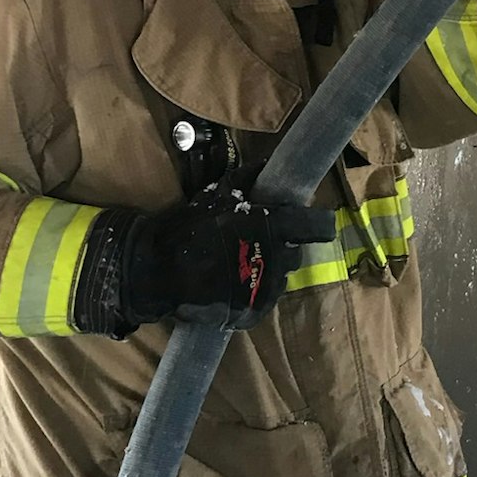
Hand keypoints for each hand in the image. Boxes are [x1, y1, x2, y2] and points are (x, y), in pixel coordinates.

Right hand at [118, 170, 334, 330]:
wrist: (158, 270)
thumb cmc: (189, 228)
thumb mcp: (216, 196)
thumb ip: (246, 180)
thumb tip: (267, 165)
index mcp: (273, 228)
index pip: (316, 226)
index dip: (318, 223)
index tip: (314, 222)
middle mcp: (276, 260)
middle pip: (296, 253)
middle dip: (284, 246)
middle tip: (263, 240)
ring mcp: (265, 289)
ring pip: (282, 277)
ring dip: (270, 268)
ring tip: (245, 263)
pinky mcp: (253, 312)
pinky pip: (265, 299)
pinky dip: (256, 291)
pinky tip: (238, 283)